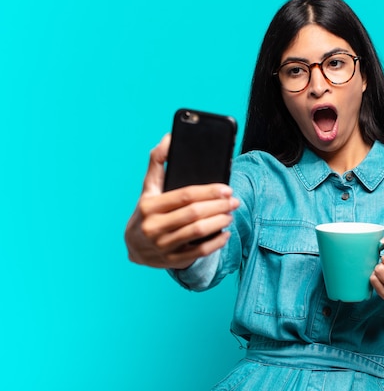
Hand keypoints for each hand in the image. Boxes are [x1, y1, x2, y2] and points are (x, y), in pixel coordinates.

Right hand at [124, 134, 238, 268]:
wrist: (135, 247)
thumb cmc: (148, 211)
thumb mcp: (149, 188)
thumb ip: (158, 162)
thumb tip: (170, 138)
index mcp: (149, 205)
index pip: (185, 196)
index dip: (209, 192)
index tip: (227, 188)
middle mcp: (153, 227)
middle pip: (194, 214)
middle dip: (219, 206)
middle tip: (234, 201)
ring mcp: (163, 246)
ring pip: (198, 232)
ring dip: (219, 222)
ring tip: (230, 214)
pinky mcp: (172, 261)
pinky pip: (199, 252)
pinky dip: (216, 242)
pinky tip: (225, 233)